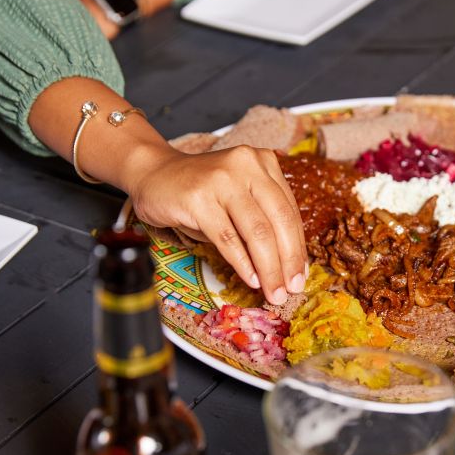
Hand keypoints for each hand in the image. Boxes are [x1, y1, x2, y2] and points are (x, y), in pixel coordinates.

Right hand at [128, 144, 307, 304]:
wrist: (153, 173)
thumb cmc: (201, 192)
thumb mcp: (240, 198)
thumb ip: (263, 220)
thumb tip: (288, 265)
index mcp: (263, 163)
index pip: (289, 211)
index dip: (298, 247)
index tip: (301, 274)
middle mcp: (246, 165)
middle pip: (278, 221)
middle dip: (288, 261)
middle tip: (292, 289)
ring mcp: (222, 180)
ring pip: (256, 232)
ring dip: (268, 269)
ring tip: (273, 292)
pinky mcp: (198, 198)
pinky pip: (227, 238)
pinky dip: (242, 263)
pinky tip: (251, 280)